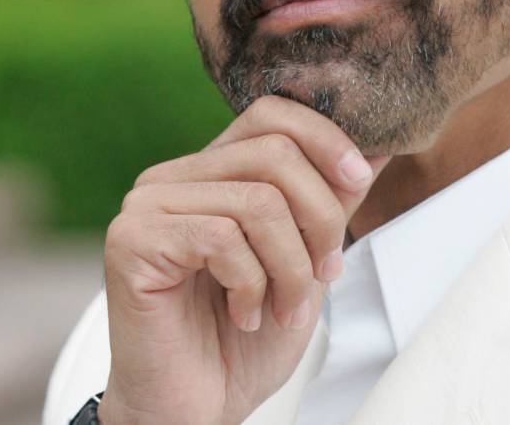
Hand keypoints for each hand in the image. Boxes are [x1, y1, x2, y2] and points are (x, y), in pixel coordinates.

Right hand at [97, 95, 391, 424]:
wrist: (196, 409)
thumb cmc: (245, 340)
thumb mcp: (307, 262)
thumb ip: (331, 202)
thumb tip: (377, 148)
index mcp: (211, 172)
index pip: (271, 113)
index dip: (324, 138)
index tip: (358, 181)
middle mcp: (173, 177)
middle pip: (274, 153)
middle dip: (319, 218)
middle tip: (324, 275)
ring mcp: (147, 205)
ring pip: (258, 201)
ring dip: (291, 267)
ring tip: (285, 310)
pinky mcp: (132, 241)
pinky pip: (222, 239)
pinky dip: (252, 285)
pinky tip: (244, 315)